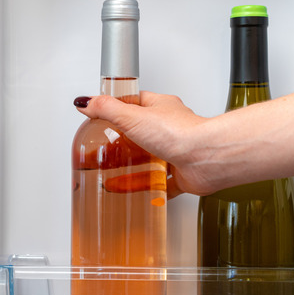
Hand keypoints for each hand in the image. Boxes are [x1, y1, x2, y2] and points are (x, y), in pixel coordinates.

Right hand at [74, 91, 215, 196]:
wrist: (207, 158)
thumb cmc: (179, 133)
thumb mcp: (132, 116)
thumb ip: (106, 109)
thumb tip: (86, 103)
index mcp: (160, 107)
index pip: (135, 103)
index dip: (118, 108)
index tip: (102, 115)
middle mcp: (170, 128)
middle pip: (141, 133)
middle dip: (123, 142)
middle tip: (106, 150)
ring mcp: (176, 151)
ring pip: (151, 158)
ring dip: (134, 166)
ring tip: (114, 174)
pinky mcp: (182, 174)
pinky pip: (162, 182)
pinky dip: (150, 188)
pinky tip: (139, 192)